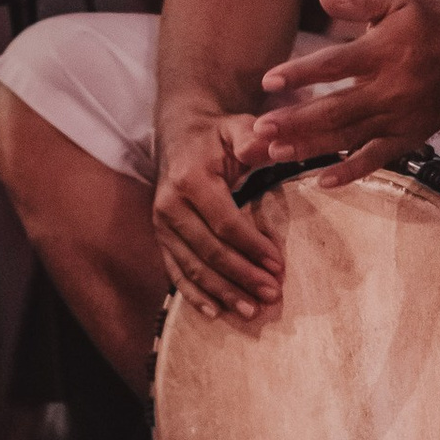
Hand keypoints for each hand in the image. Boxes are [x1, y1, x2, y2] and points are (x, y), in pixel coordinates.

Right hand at [152, 110, 285, 319]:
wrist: (180, 135)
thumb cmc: (217, 135)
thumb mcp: (238, 127)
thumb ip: (253, 138)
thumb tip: (268, 146)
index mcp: (190, 179)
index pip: (225, 223)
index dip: (252, 247)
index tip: (278, 266)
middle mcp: (170, 205)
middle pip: (209, 251)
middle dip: (242, 276)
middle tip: (272, 294)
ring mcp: (161, 225)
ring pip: (192, 267)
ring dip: (222, 292)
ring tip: (251, 311)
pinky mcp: (161, 238)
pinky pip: (175, 272)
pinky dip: (194, 295)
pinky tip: (214, 312)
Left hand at [245, 0, 439, 185]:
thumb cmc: (429, 26)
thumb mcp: (397, 1)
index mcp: (384, 53)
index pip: (335, 65)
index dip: (301, 73)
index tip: (269, 81)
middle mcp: (390, 90)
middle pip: (336, 109)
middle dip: (295, 121)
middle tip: (260, 130)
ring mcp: (399, 118)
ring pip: (349, 137)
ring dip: (310, 146)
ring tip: (274, 153)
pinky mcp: (408, 139)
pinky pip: (376, 159)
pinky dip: (350, 171)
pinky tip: (321, 180)